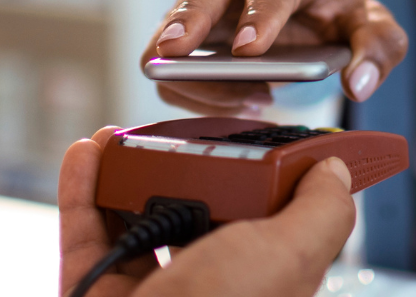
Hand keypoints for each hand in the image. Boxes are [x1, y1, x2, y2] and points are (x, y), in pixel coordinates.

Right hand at [60, 127, 355, 296]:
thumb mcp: (288, 257)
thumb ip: (319, 214)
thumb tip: (335, 174)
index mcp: (261, 282)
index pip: (265, 219)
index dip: (257, 175)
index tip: (246, 135)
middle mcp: (207, 287)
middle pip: (195, 210)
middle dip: (182, 166)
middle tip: (173, 135)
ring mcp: (150, 293)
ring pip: (135, 218)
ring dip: (122, 170)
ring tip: (118, 136)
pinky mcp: (97, 294)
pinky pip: (85, 235)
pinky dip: (80, 191)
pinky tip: (85, 155)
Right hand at [144, 0, 407, 116]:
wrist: (315, 15)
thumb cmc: (340, 18)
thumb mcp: (373, 27)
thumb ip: (379, 49)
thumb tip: (359, 85)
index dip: (261, 13)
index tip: (249, 49)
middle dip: (188, 18)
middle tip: (175, 52)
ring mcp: (211, 6)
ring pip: (173, 24)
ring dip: (192, 69)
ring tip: (246, 100)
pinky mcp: (192, 35)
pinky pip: (172, 66)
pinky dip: (193, 91)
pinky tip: (236, 104)